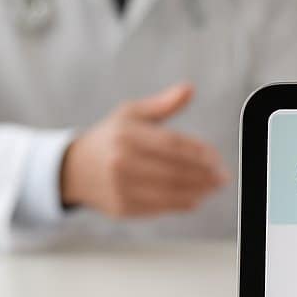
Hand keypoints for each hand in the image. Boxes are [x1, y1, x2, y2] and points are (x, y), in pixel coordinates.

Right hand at [59, 83, 229, 217]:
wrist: (74, 169)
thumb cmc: (110, 139)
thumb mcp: (131, 114)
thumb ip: (162, 104)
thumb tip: (189, 89)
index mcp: (127, 135)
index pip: (173, 145)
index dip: (200, 153)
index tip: (217, 158)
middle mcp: (122, 162)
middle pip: (174, 170)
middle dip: (204, 175)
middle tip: (222, 177)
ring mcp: (121, 187)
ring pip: (170, 192)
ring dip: (198, 191)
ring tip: (213, 187)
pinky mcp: (122, 207)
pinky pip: (159, 207)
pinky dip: (181, 204)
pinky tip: (195, 198)